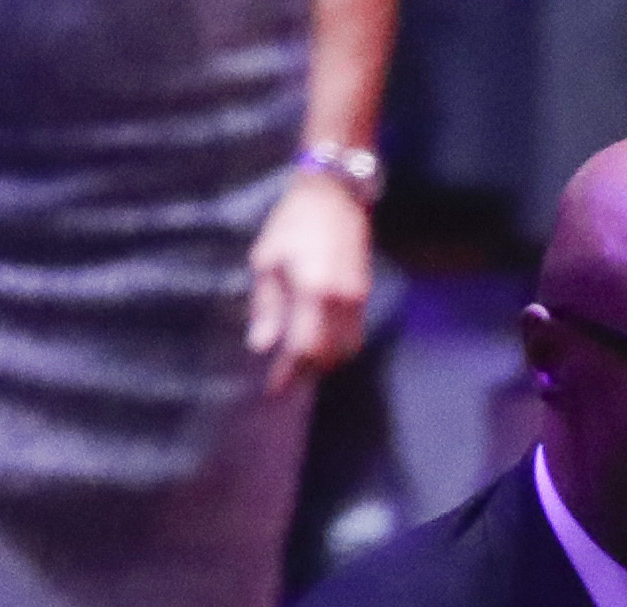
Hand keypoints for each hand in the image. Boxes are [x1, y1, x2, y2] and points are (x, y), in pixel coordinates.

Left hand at [247, 174, 372, 390]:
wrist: (334, 197)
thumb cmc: (292, 223)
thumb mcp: (267, 260)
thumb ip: (266, 305)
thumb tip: (262, 343)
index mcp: (313, 292)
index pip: (303, 347)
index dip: (288, 372)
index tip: (273, 389)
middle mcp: (341, 303)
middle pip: (328, 356)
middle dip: (307, 372)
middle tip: (285, 380)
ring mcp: (358, 301)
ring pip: (345, 349)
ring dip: (324, 362)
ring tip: (301, 366)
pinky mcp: (364, 296)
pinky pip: (353, 335)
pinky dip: (336, 347)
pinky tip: (318, 344)